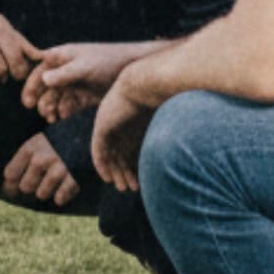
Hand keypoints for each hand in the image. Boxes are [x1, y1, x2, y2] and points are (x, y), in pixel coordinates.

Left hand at [0, 131, 78, 206]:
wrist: (92, 132)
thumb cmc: (63, 139)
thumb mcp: (42, 141)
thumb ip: (26, 160)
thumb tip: (9, 186)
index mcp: (32, 146)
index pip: (10, 174)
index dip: (12, 182)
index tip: (17, 183)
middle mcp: (42, 157)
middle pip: (25, 187)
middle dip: (32, 186)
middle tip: (42, 179)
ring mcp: (59, 168)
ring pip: (42, 194)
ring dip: (47, 191)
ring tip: (55, 181)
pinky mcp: (75, 177)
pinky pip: (60, 197)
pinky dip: (61, 196)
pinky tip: (65, 186)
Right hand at [21, 41, 139, 121]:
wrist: (134, 68)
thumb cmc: (108, 61)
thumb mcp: (85, 66)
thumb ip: (64, 74)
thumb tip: (44, 79)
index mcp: (62, 57)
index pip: (40, 71)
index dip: (31, 86)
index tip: (27, 103)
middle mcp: (66, 70)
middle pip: (46, 87)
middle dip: (41, 100)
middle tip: (42, 114)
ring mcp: (76, 82)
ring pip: (57, 97)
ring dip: (52, 107)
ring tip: (52, 118)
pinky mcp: (86, 94)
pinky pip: (70, 104)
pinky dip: (64, 111)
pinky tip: (63, 117)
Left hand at [90, 73, 156, 191]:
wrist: (145, 85)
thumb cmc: (161, 100)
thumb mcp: (161, 124)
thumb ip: (162, 141)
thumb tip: (176, 160)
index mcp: (131, 124)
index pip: (128, 150)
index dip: (132, 167)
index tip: (138, 182)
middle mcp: (119, 126)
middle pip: (117, 154)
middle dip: (123, 173)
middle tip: (127, 189)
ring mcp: (109, 126)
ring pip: (108, 155)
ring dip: (114, 172)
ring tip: (121, 187)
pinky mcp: (101, 127)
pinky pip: (98, 151)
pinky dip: (102, 165)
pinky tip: (106, 178)